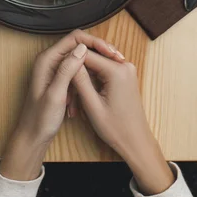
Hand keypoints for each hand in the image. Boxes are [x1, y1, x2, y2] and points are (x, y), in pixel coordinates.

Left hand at [0, 30, 124, 180]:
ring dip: (92, 67)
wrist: (32, 137)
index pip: (75, 38)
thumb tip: (82, 48)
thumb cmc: (40, 119)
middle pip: (79, 46)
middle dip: (97, 52)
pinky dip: (85, 79)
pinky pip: (77, 72)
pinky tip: (91, 91)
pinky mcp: (59, 79)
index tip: (111, 52)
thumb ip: (67, 70)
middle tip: (116, 60)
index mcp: (47, 59)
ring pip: (79, 59)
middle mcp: (50, 60)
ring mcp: (55, 69)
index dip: (94, 42)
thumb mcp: (55, 94)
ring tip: (110, 73)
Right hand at [73, 51, 174, 194]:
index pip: (86, 54)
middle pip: (92, 58)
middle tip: (68, 90)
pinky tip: (86, 94)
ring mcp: (127, 69)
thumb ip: (80, 80)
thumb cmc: (116, 128)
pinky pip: (104, 71)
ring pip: (97, 65)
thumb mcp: (92, 106)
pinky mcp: (125, 75)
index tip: (60, 73)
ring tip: (75, 97)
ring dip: (85, 77)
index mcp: (117, 70)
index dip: (70, 61)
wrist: (136, 141)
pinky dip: (93, 80)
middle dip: (79, 72)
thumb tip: (70, 59)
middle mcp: (125, 65)